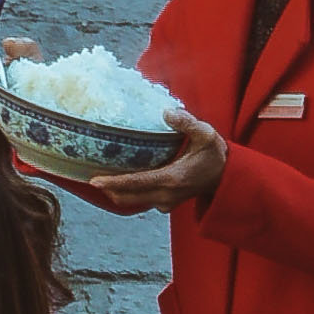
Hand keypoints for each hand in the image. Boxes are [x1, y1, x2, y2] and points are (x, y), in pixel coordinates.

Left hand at [56, 107, 227, 215]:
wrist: (227, 177)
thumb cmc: (215, 154)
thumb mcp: (206, 134)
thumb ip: (187, 123)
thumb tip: (167, 112)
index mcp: (173, 179)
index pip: (137, 183)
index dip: (114, 183)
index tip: (93, 181)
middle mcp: (166, 194)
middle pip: (129, 197)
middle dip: (108, 190)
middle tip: (86, 177)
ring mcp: (166, 201)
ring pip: (133, 201)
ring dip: (116, 192)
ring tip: (97, 178)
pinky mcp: (166, 202)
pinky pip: (141, 199)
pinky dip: (128, 193)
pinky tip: (117, 181)